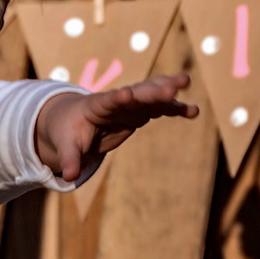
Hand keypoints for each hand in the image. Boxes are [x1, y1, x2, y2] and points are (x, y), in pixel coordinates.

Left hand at [34, 73, 198, 180]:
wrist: (72, 120)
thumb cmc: (67, 131)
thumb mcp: (65, 146)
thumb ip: (69, 158)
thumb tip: (68, 177)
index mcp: (96, 106)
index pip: (108, 101)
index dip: (118, 98)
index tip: (127, 94)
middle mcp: (117, 101)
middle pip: (136, 93)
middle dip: (153, 90)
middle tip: (171, 87)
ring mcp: (131, 105)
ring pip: (152, 94)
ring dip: (168, 89)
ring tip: (185, 81)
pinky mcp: (141, 112)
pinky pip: (160, 107)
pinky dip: (175, 108)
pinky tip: (193, 111)